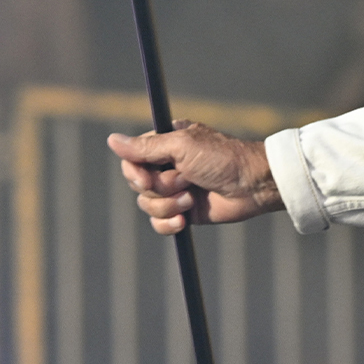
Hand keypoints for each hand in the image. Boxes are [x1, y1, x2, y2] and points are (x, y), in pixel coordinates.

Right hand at [108, 122, 282, 234]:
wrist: (252, 186)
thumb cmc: (222, 159)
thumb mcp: (182, 146)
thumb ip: (146, 147)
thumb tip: (112, 140)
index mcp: (165, 144)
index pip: (131, 159)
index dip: (135, 172)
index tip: (147, 178)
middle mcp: (167, 166)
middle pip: (136, 184)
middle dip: (159, 187)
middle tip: (184, 181)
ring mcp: (175, 190)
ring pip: (147, 205)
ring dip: (169, 205)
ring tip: (192, 197)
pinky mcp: (183, 211)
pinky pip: (159, 223)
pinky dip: (169, 224)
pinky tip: (186, 220)